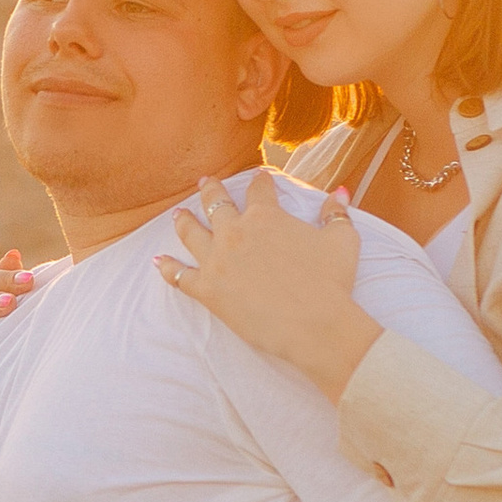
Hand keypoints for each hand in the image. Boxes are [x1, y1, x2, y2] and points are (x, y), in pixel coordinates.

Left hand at [159, 173, 377, 402]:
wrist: (315, 324)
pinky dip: (167, 267)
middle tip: (206, 182)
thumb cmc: (332, 282)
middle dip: (211, 190)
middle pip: (216, 204)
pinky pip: (179, 275)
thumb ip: (337, 213)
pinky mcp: (207, 289)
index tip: (258, 177)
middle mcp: (236, 231)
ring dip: (184, 221)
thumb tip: (340, 191)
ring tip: (178, 214)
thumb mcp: (343, 240)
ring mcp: (217, 260)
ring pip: (191, 232)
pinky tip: (158, 261)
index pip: (259, 191)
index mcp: (266, 216)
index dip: (260, 182)